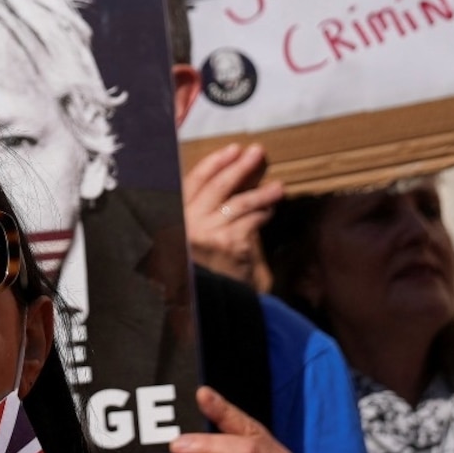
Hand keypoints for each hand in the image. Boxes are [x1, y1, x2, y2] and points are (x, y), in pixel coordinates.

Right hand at [182, 143, 280, 287]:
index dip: (214, 163)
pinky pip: (252, 222)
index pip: (193, 181)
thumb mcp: (193, 236)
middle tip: (257, 153)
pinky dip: (263, 215)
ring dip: (261, 192)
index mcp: (175, 217)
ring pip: (239, 203)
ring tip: (278, 187)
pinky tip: (270, 212)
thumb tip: (232, 174)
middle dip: (239, 167)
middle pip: (216, 187)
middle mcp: (187, 224)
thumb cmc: (202, 266)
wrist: (209, 302)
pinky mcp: (230, 245)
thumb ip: (203, 210)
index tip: (233, 150)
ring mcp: (208, 235)